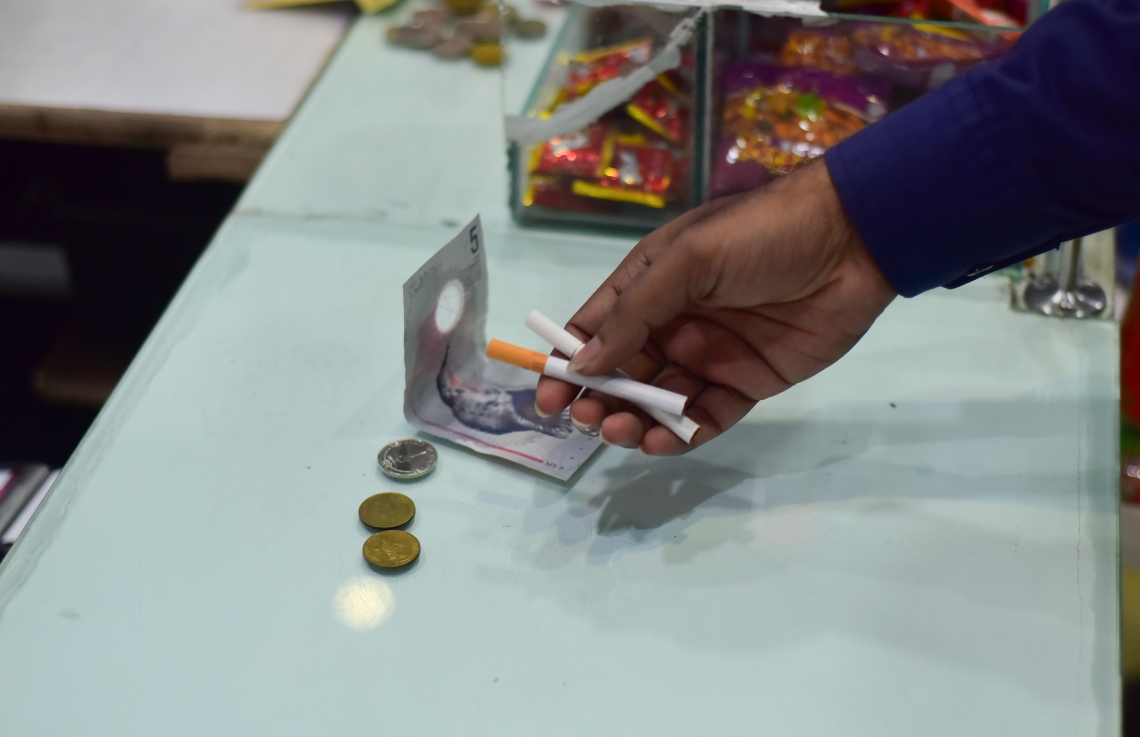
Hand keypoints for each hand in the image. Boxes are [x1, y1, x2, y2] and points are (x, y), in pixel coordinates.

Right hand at [535, 161, 896, 454]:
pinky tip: (664, 440)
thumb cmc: (760, 236)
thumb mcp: (688, 261)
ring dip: (634, 421)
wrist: (852, 241)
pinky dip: (681, 434)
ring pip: (658, 401)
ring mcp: (710, 354)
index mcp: (651, 283)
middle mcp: (673, 321)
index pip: (595, 328)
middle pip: (621, 373)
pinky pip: (705, 416)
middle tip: (590, 420)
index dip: (567, 364)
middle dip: (599, 400)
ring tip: (624, 432)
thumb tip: (583, 363)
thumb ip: (635, 313)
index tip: (548, 400)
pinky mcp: (747, 382)